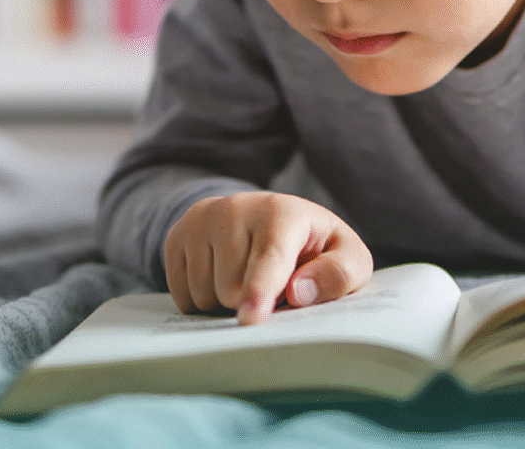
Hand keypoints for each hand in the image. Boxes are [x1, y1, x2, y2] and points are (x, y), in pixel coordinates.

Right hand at [164, 191, 373, 322]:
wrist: (269, 219)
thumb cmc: (314, 247)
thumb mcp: (346, 257)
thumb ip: (338, 274)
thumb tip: (301, 292)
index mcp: (283, 212)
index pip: (270, 258)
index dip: (260, 290)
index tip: (251, 318)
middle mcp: (237, 207)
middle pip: (232, 290)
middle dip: (252, 301)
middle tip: (272, 282)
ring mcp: (203, 219)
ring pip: (204, 295)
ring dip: (225, 302)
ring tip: (247, 276)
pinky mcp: (178, 234)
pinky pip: (181, 296)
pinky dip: (202, 300)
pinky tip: (221, 275)